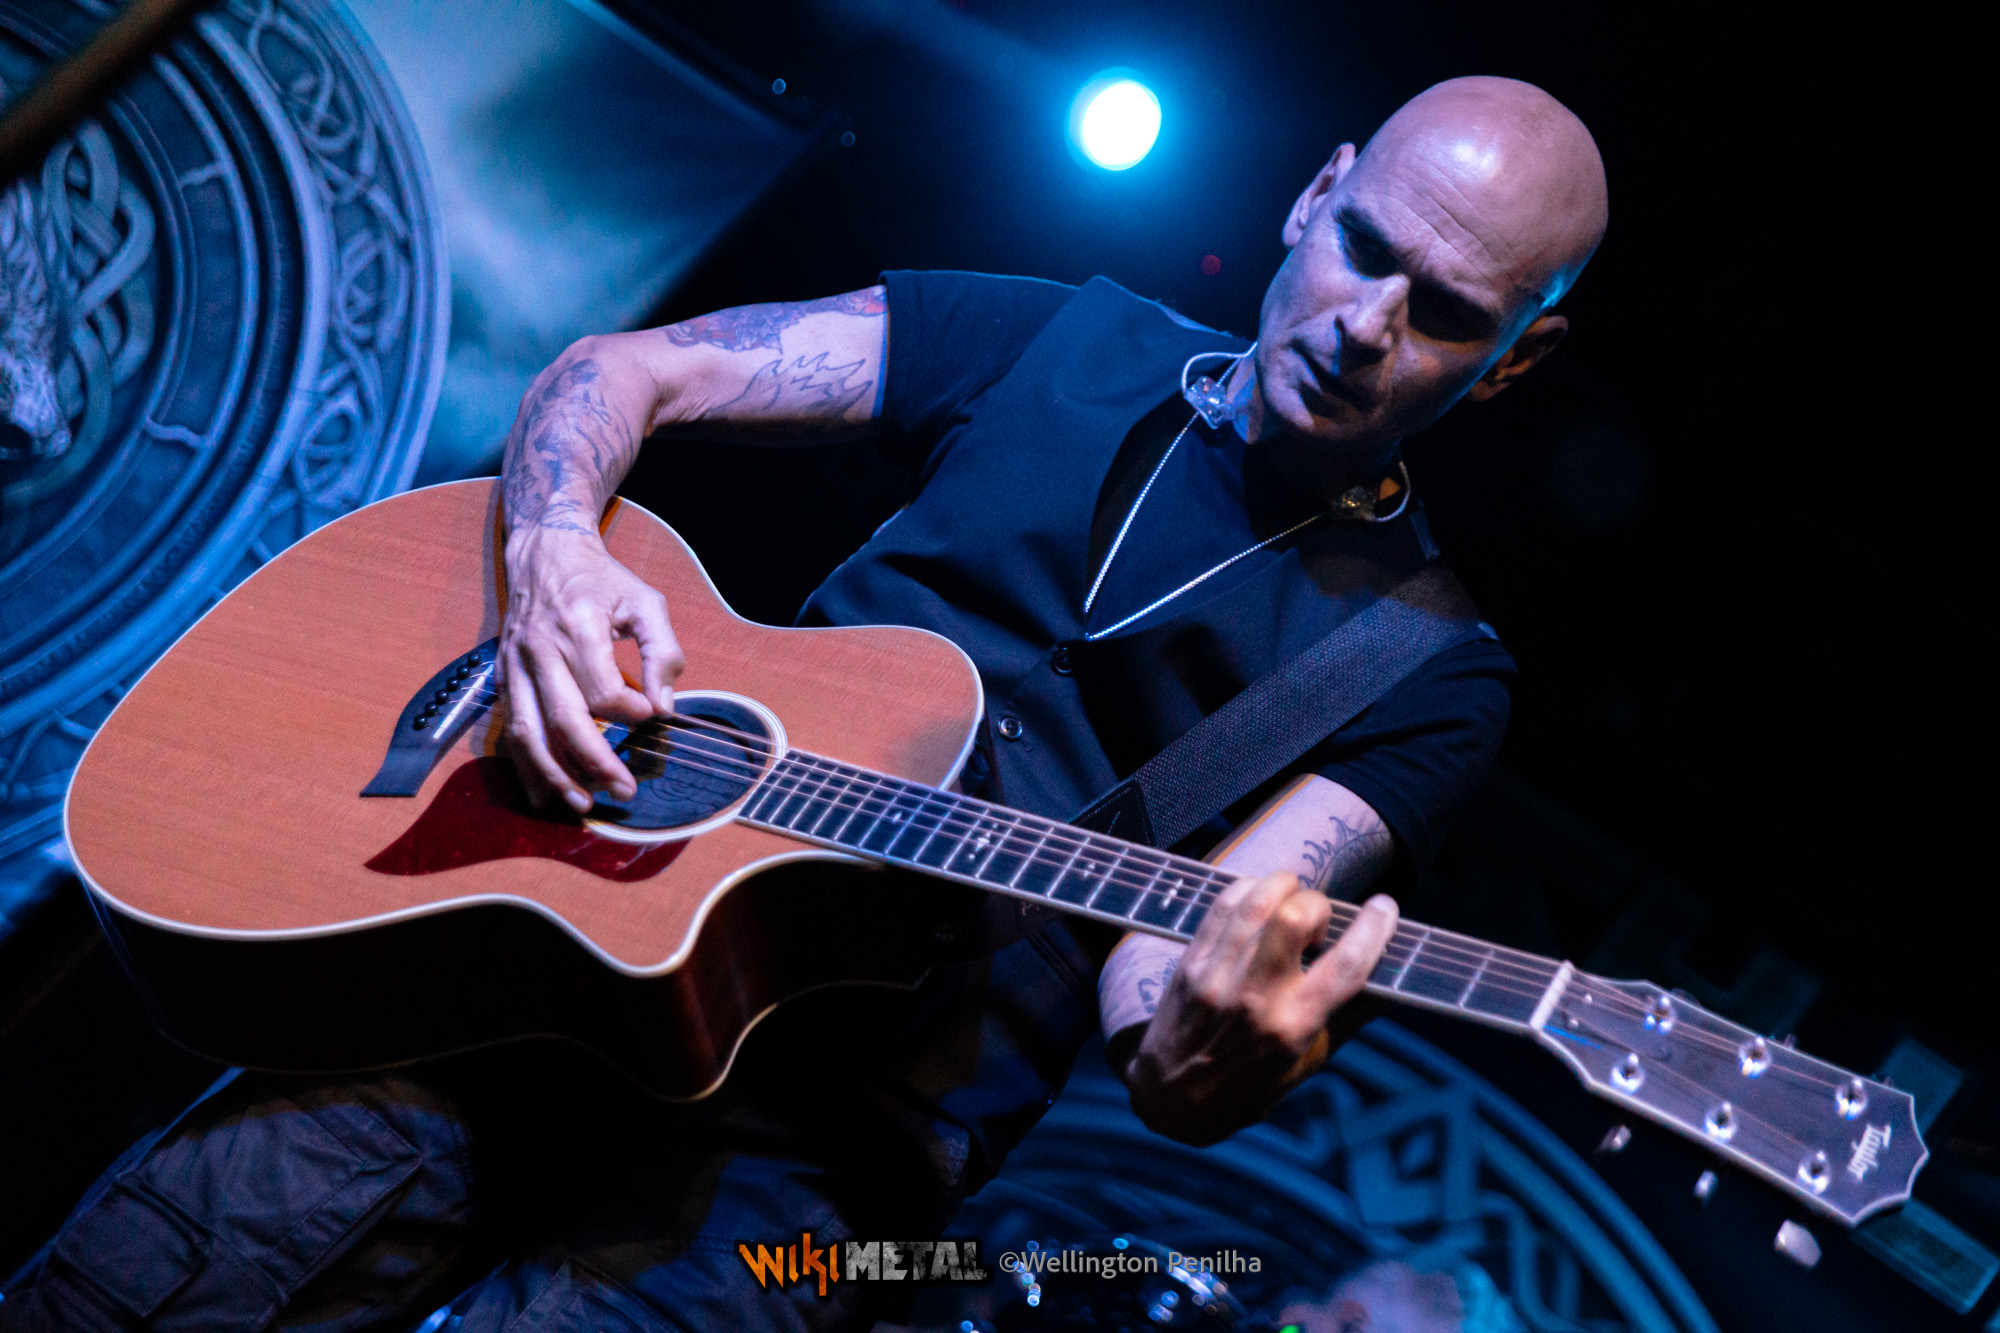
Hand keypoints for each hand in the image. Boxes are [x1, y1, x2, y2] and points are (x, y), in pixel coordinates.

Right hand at [498, 524, 683, 811]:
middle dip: (595, 761)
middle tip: (625, 790)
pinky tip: (543, 794)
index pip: (602, 688)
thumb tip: (664, 708)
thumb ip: (663, 651)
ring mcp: (515, 665)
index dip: (630, 712)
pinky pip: (511, 728)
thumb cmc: (602, 581)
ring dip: (553, 774)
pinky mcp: (504, 678)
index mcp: (577, 625)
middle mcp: (539, 648)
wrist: (544, 552)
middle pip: (563, 718)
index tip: (651, 716)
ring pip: (528, 731)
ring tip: (582, 803)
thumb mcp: (646, 601)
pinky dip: (526, 765)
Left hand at [1119, 874, 1397, 1144]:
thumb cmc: (1248, 1085)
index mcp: (1294, 1027)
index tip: (1384, 907)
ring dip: (1284, 889)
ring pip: (1257, 900)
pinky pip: (1223, 904)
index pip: (1345, 966)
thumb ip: (1345, 1016)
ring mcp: (1218, 975)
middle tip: (1317, 923)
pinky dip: (1249, 891)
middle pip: (1296, 916)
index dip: (1373, 929)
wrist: (1172, 1099)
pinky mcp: (1191, 961)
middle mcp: (1256, 997)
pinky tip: (1257, 904)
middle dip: (1319, 905)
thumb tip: (1388, 978)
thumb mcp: (1308, 1061)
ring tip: (1288, 906)